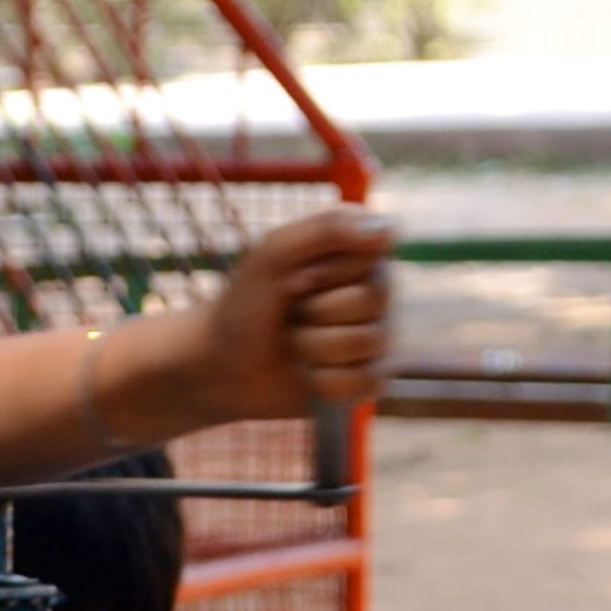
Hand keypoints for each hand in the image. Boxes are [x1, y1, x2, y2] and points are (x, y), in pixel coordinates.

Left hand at [189, 205, 395, 425]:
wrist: (220, 367)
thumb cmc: (243, 305)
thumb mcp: (269, 255)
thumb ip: (324, 230)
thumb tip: (391, 228)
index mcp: (358, 250)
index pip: (374, 252)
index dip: (325, 271)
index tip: (293, 277)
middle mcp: (375, 289)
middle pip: (373, 300)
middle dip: (316, 311)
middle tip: (291, 312)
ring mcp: (376, 334)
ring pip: (367, 342)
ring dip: (313, 347)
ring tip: (294, 342)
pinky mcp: (369, 377)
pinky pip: (367, 382)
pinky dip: (324, 382)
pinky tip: (307, 373)